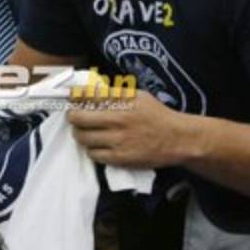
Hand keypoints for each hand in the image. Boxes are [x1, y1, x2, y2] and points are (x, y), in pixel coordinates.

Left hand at [67, 89, 192, 168]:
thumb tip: (92, 91)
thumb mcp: (139, 96)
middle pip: (78, 117)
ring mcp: (118, 140)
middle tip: (74, 117)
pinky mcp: (120, 158)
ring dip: (79, 134)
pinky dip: (91, 150)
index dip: (74, 95)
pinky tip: (96, 146)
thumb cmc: (157, 115)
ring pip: (83, 137)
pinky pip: (94, 154)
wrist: (178, 139)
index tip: (71, 97)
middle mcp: (118, 119)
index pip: (87, 95)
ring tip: (83, 132)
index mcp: (122, 101)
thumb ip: (116, 93)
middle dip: (72, 116)